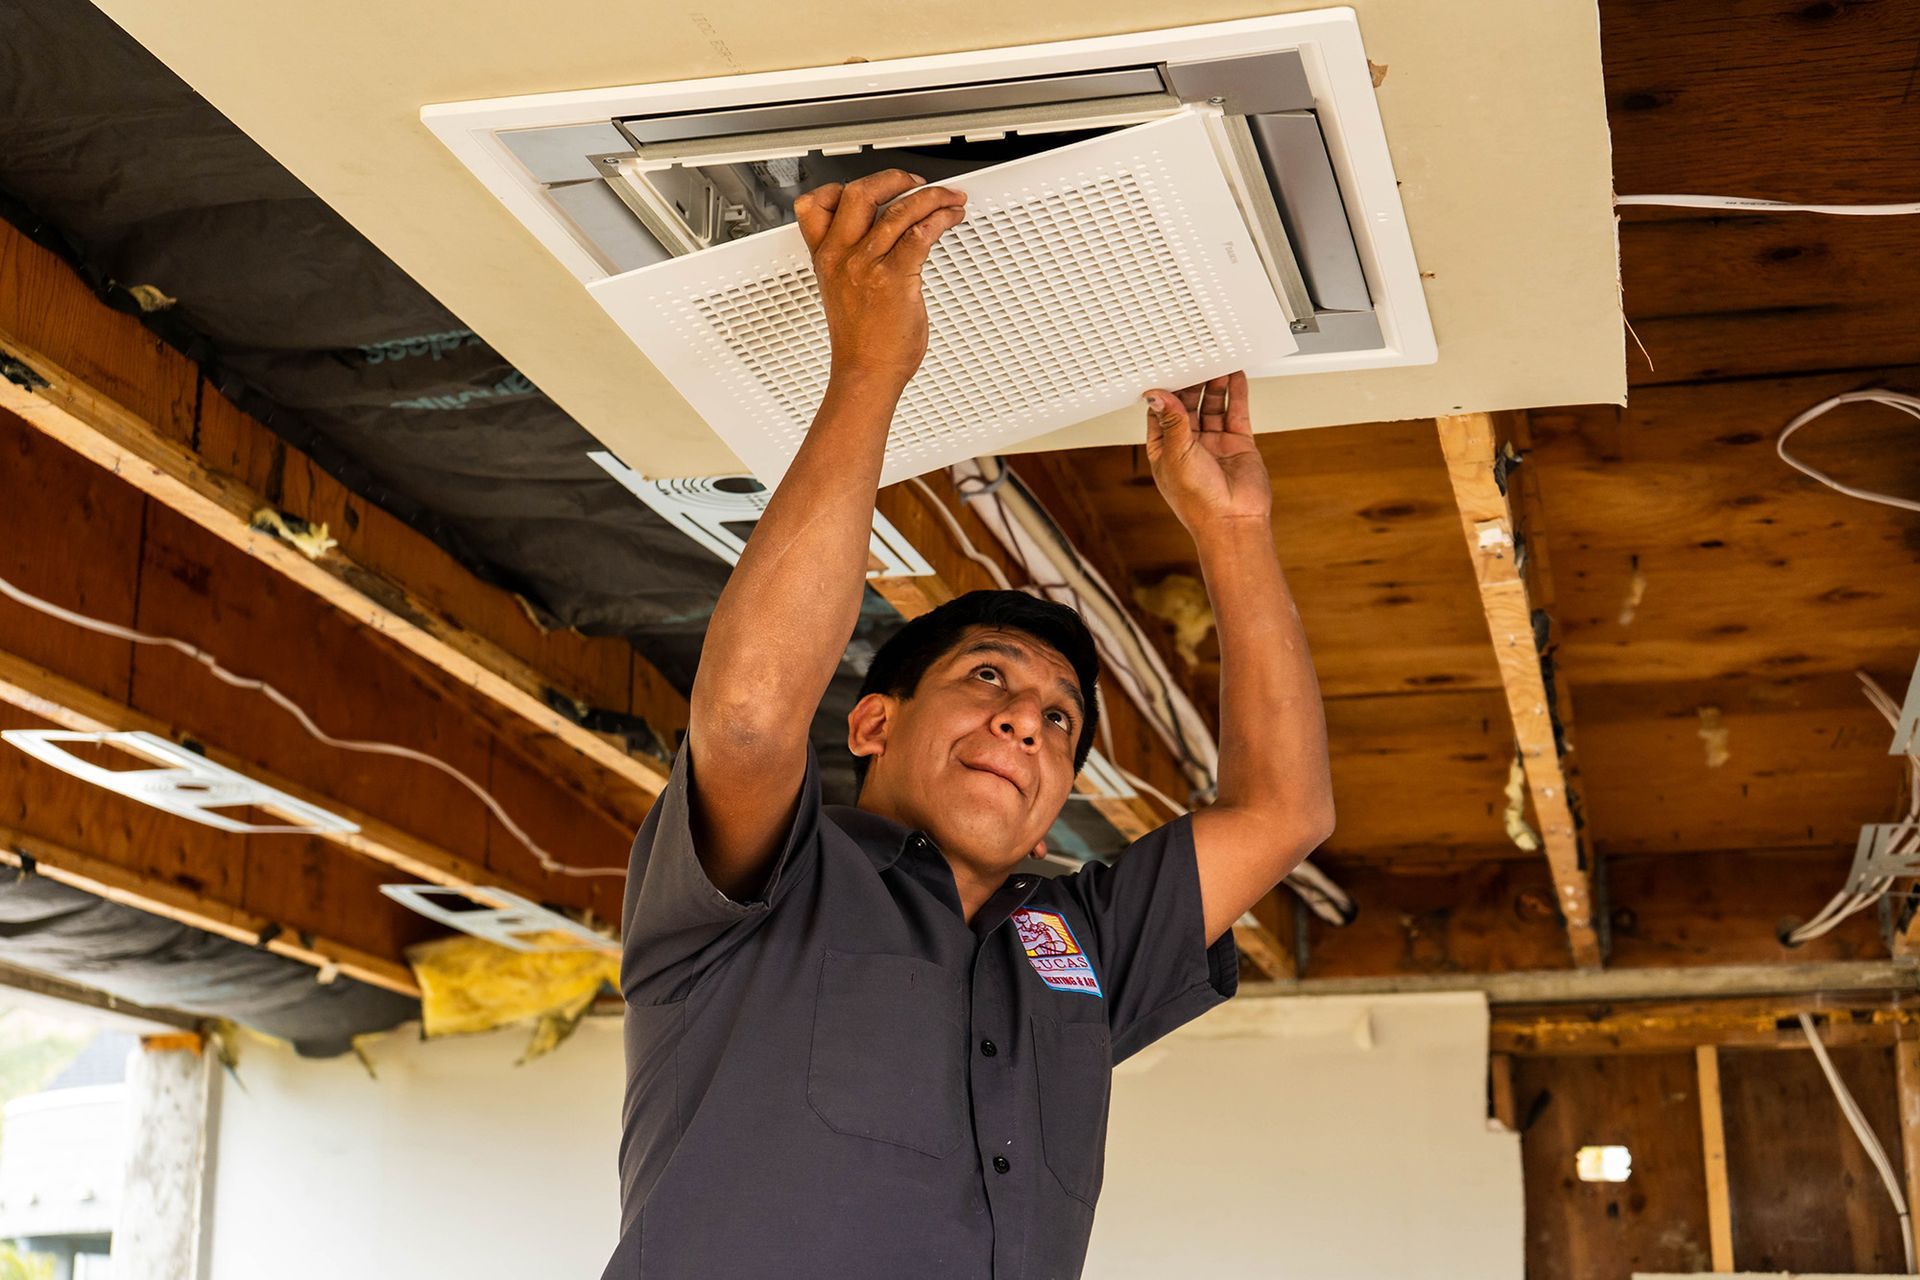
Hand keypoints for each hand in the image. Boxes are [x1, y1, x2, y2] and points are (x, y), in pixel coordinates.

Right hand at [793, 171, 966, 390]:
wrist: (866, 374)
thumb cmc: (861, 343)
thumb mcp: (841, 293)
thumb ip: (854, 262)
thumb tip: (885, 239)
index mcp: (825, 258)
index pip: (815, 205)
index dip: (839, 187)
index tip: (869, 187)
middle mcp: (842, 256)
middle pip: (859, 193)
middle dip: (893, 179)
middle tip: (915, 183)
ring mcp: (867, 266)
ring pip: (899, 210)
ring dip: (931, 197)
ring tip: (949, 199)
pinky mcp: (894, 278)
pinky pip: (920, 234)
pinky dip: (941, 218)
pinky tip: (950, 218)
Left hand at [1142, 372, 1272, 530]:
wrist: (1232, 520)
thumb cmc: (1198, 500)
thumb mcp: (1177, 454)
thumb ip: (1171, 421)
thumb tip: (1156, 395)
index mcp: (1166, 451)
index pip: (1161, 414)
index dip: (1164, 392)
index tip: (1166, 369)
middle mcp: (1189, 446)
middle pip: (1188, 405)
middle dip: (1191, 384)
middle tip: (1194, 360)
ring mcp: (1214, 443)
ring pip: (1212, 406)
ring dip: (1213, 385)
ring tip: (1215, 362)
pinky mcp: (1237, 442)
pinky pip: (1235, 412)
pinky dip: (1235, 393)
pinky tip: (1234, 376)